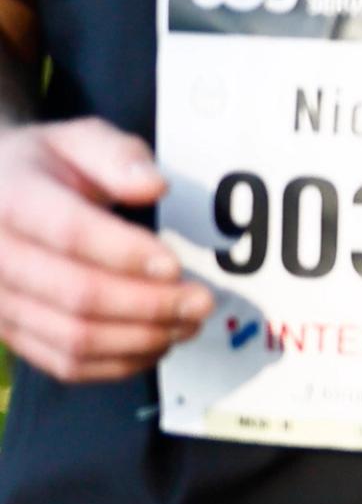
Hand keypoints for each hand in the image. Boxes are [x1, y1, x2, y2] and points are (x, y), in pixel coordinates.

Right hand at [0, 120, 204, 381]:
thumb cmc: (41, 166)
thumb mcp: (75, 140)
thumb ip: (117, 156)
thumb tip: (153, 185)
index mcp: (11, 201)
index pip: (70, 234)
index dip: (127, 253)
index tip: (175, 263)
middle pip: (77, 295)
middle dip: (150, 304)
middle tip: (201, 301)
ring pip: (72, 338)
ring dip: (141, 338)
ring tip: (188, 324)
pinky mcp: (10, 331)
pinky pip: (63, 363)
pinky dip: (117, 363)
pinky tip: (156, 344)